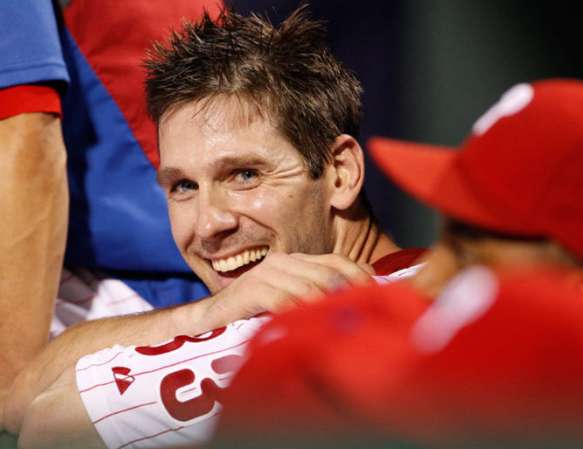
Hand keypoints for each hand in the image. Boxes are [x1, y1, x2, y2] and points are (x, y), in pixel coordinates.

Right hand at [203, 252, 374, 324]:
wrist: (209, 319)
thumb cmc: (253, 314)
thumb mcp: (288, 301)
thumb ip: (313, 297)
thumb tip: (353, 304)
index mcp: (293, 261)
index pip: (333, 260)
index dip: (355, 272)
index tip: (374, 287)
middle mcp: (282, 262)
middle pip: (324, 271)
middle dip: (347, 288)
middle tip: (364, 305)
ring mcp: (265, 273)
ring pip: (306, 284)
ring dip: (326, 301)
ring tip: (342, 316)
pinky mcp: (250, 290)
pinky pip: (281, 299)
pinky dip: (297, 310)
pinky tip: (309, 322)